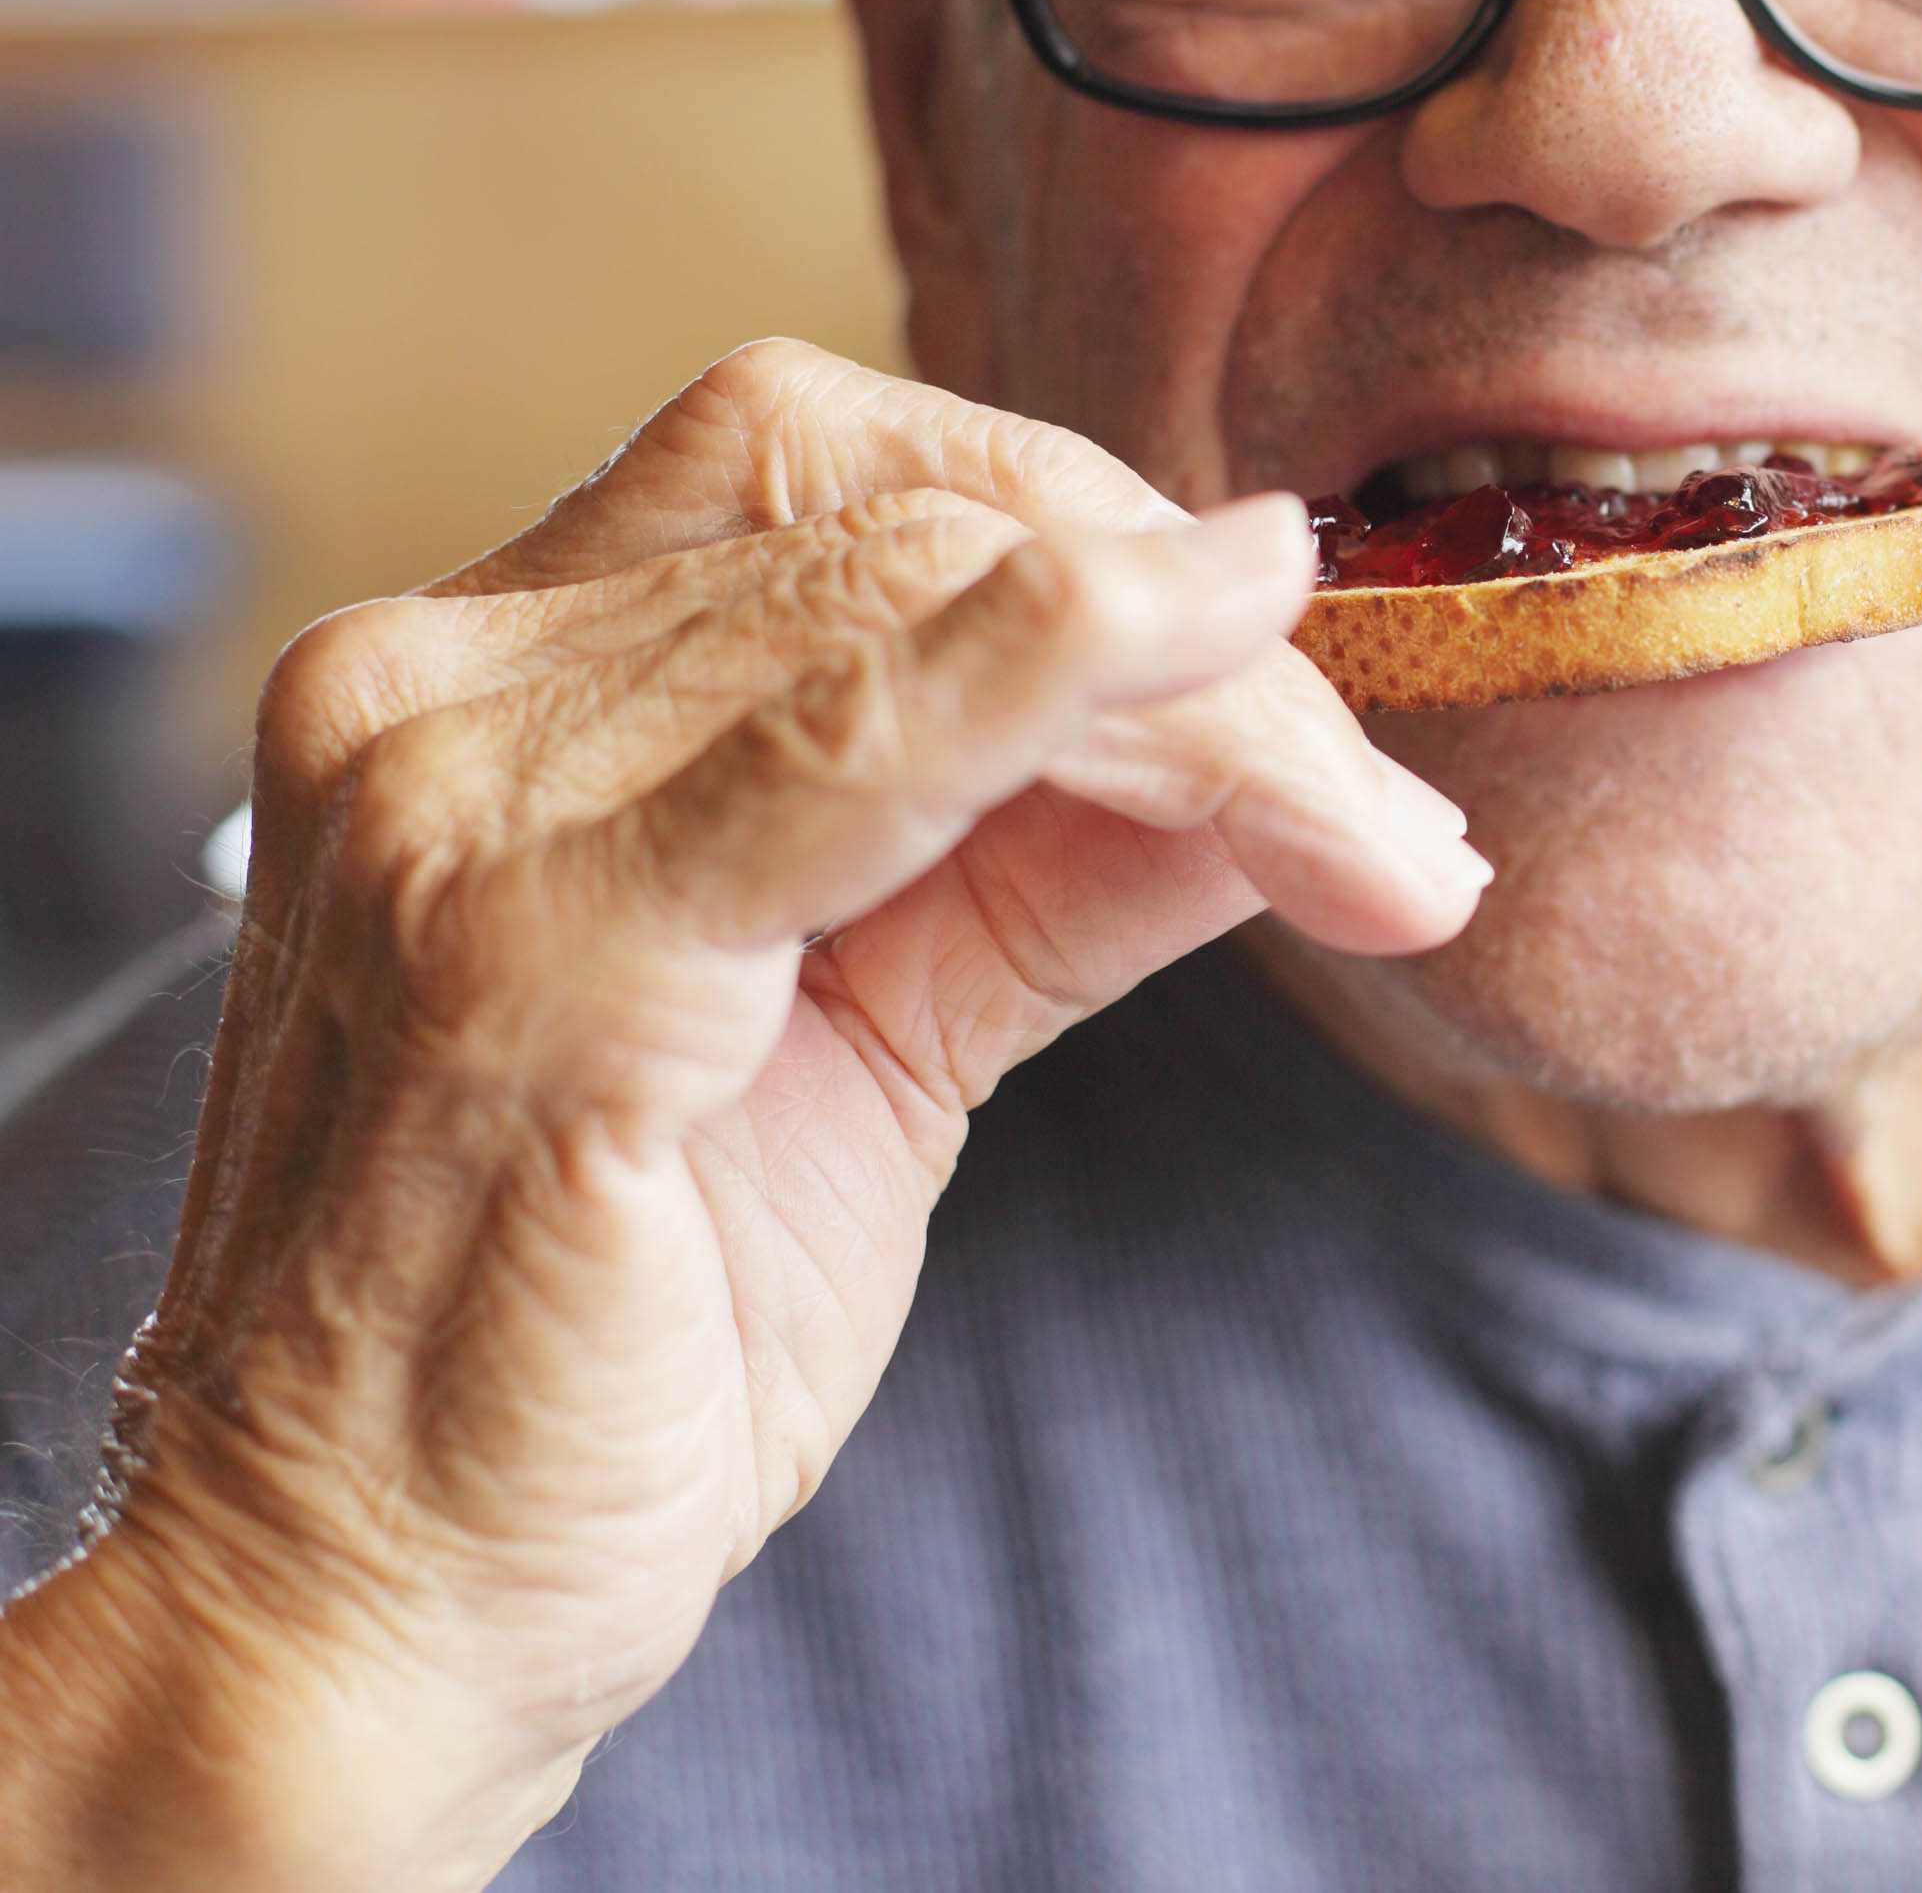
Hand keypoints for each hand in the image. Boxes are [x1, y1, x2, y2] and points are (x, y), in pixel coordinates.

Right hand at [0, 340, 1483, 1888]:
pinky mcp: (525, 963)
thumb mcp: (875, 1042)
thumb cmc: (603, 1337)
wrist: (375, 1613)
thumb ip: (1052, 863)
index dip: (1095, 531)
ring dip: (1217, 710)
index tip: (1297, 654)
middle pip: (908, 520)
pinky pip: (846, 753)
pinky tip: (1234, 693)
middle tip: (1387, 811)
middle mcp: (436, 695)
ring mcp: (455, 812)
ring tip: (1386, 846)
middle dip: (1201, 638)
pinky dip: (1067, 688)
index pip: (829, 466)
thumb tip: (1279, 742)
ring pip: (926, 609)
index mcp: (489, 683)